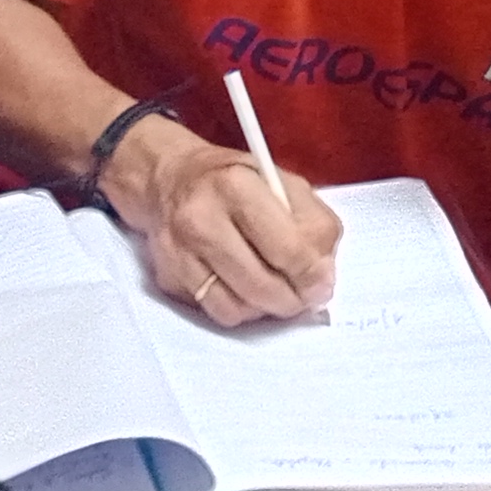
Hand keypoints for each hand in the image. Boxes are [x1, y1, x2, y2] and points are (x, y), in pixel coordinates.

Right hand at [107, 124, 341, 323]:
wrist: (168, 178)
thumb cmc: (234, 180)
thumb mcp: (282, 183)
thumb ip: (314, 224)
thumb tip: (322, 277)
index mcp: (236, 186)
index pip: (286, 248)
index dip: (312, 276)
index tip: (322, 286)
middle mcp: (201, 219)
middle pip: (260, 286)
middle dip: (292, 300)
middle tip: (304, 297)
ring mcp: (179, 251)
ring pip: (237, 307)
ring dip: (266, 308)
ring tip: (276, 291)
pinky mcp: (168, 277)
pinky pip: (216, 311)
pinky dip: (239, 309)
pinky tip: (246, 290)